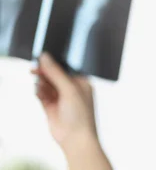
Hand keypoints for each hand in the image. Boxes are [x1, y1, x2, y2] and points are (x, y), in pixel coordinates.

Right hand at [32, 53, 111, 169]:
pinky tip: (38, 92)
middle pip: (54, 75)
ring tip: (40, 85)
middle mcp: (72, 89)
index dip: (54, 63)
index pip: (66, 67)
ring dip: (41, 83)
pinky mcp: (51, 106)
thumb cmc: (81, 115)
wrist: (75, 138)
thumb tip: (45, 57)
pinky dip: (39, 91)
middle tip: (35, 69)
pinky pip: (41, 94)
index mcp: (82, 82)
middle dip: (45, 72)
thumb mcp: (70, 89)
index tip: (42, 57)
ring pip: (46, 84)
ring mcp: (61, 98)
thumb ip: (56, 73)